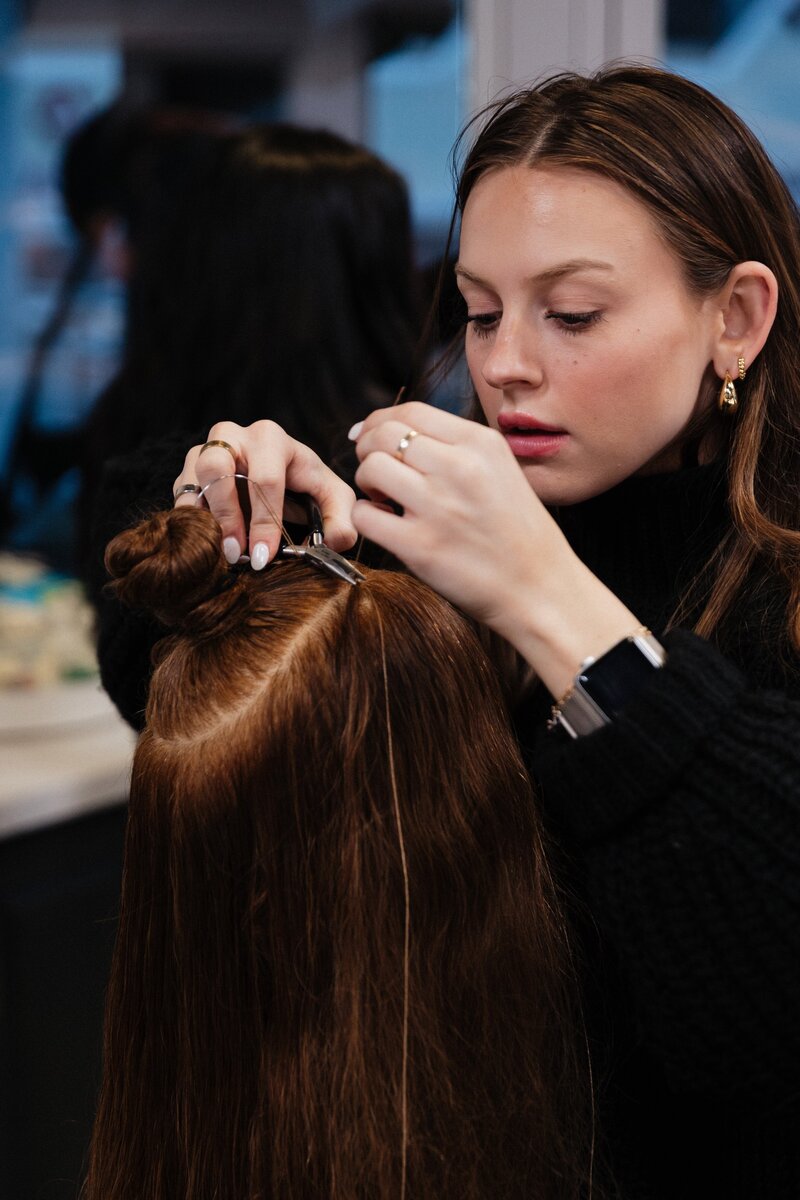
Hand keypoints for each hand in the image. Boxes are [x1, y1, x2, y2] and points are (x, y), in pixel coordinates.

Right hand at [172, 420, 356, 568]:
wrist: (280, 476)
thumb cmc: (307, 485)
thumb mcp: (334, 499)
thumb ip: (342, 521)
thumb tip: (334, 542)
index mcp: (272, 439)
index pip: (265, 478)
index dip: (264, 521)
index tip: (263, 555)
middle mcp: (233, 435)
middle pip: (218, 467)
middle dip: (228, 515)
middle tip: (237, 553)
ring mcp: (205, 449)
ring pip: (193, 477)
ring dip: (205, 519)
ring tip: (221, 551)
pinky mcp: (188, 470)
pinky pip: (181, 493)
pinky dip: (191, 521)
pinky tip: (209, 544)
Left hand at [351, 402, 639, 695]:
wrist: (541, 588)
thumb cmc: (519, 534)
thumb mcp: (502, 470)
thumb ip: (459, 448)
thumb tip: (402, 432)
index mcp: (481, 444)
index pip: (412, 412)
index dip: (381, 420)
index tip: (371, 434)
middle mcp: (459, 468)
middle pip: (384, 434)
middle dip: (368, 448)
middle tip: (375, 471)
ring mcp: (437, 507)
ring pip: (370, 469)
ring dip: (366, 482)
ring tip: (383, 499)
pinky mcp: (419, 546)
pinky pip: (365, 516)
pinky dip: (365, 517)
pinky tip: (385, 525)